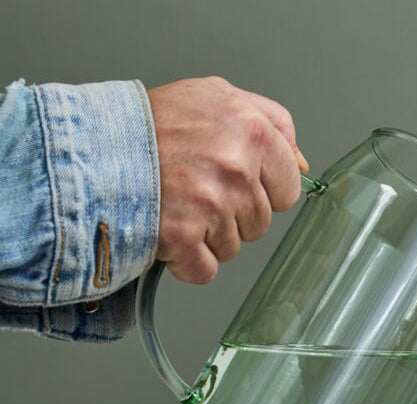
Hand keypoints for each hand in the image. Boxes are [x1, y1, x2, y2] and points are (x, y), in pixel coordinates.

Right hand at [147, 77, 307, 283]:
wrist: (89, 148)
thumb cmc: (151, 124)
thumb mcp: (215, 96)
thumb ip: (269, 122)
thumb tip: (301, 164)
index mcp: (251, 130)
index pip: (288, 187)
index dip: (263, 191)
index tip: (235, 182)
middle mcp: (236, 167)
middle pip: (261, 222)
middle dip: (233, 214)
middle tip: (195, 190)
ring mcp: (211, 205)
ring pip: (233, 247)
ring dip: (207, 237)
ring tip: (176, 205)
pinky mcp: (183, 237)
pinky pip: (205, 269)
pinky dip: (185, 261)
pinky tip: (168, 233)